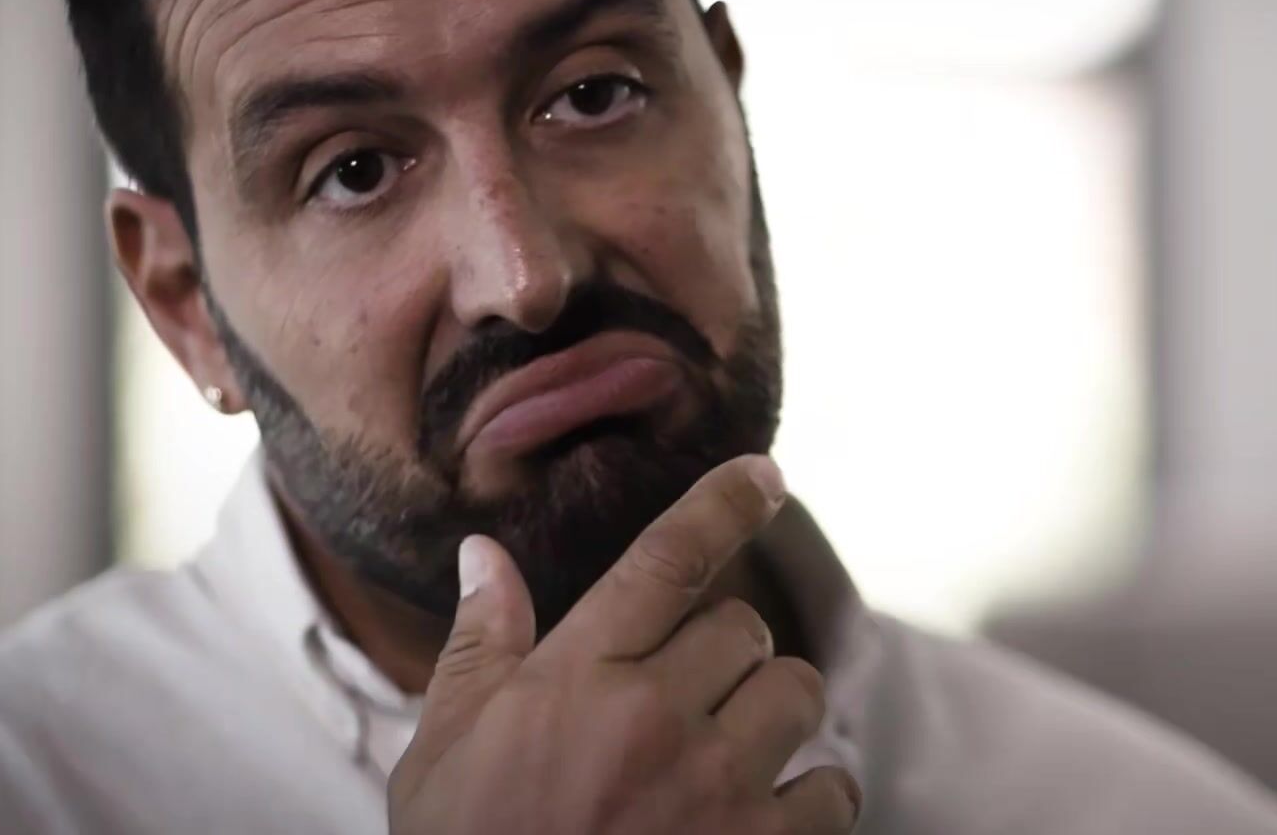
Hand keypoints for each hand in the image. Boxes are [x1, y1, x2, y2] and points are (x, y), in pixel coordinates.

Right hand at [388, 455, 861, 833]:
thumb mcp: (442, 754)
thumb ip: (480, 648)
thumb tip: (483, 554)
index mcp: (575, 679)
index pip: (668, 558)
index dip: (725, 503)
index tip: (766, 476)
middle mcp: (654, 719)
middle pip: (742, 626)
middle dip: (723, 650)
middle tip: (686, 694)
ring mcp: (715, 790)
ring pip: (796, 692)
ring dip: (772, 710)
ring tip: (731, 745)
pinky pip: (834, 788)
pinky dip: (814, 794)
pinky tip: (769, 811)